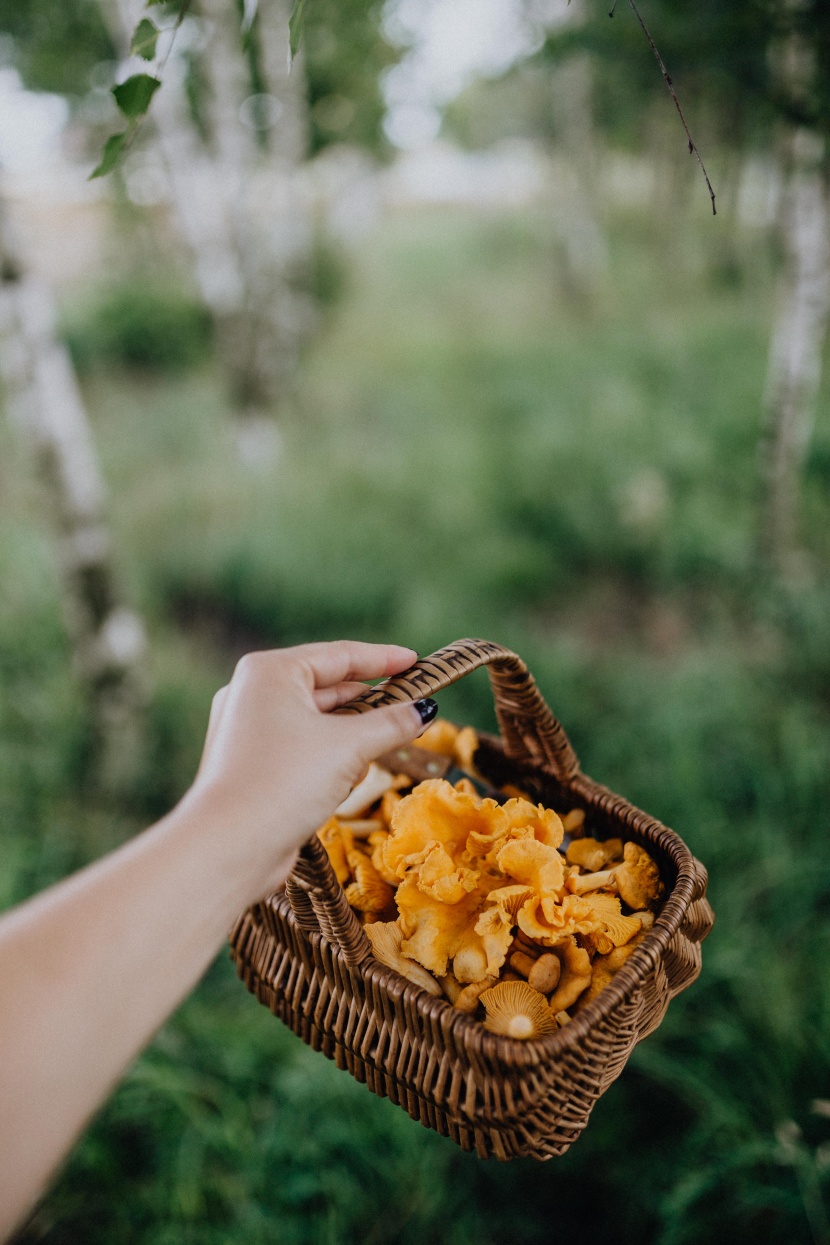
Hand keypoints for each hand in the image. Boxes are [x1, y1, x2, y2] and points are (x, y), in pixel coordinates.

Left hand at [185, 641, 433, 899]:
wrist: (228, 847)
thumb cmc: (284, 782)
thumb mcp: (348, 748)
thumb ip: (391, 724)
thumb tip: (425, 711)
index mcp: (269, 672)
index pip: (338, 655)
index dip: (383, 659)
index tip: (416, 661)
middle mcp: (253, 693)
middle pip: (327, 687)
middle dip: (371, 701)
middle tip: (412, 703)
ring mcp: (250, 730)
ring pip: (316, 721)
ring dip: (353, 734)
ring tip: (388, 742)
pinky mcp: (253, 764)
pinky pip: (303, 747)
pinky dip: (330, 756)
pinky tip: (351, 778)